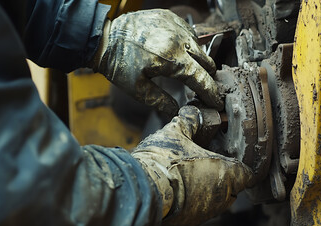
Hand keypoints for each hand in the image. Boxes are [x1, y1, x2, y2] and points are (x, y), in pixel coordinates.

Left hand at [91, 10, 222, 118]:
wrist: (104, 38)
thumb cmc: (118, 64)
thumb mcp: (138, 89)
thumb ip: (162, 102)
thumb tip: (178, 112)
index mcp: (172, 59)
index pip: (201, 79)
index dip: (211, 93)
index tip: (217, 102)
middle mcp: (179, 39)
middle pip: (207, 62)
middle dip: (208, 77)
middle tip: (203, 89)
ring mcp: (176, 25)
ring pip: (199, 47)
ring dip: (198, 60)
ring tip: (187, 71)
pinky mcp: (170, 17)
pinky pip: (189, 32)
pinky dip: (188, 45)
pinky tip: (179, 53)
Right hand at [131, 106, 252, 225]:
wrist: (141, 187)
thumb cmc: (163, 160)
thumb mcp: (176, 132)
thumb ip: (190, 121)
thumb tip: (193, 112)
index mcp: (226, 173)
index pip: (247, 173)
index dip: (239, 165)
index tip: (230, 159)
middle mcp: (221, 197)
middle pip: (231, 187)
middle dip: (220, 176)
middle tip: (203, 163)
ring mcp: (205, 214)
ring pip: (214, 201)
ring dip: (205, 190)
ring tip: (187, 177)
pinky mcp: (188, 224)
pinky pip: (196, 212)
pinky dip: (190, 203)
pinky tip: (177, 191)